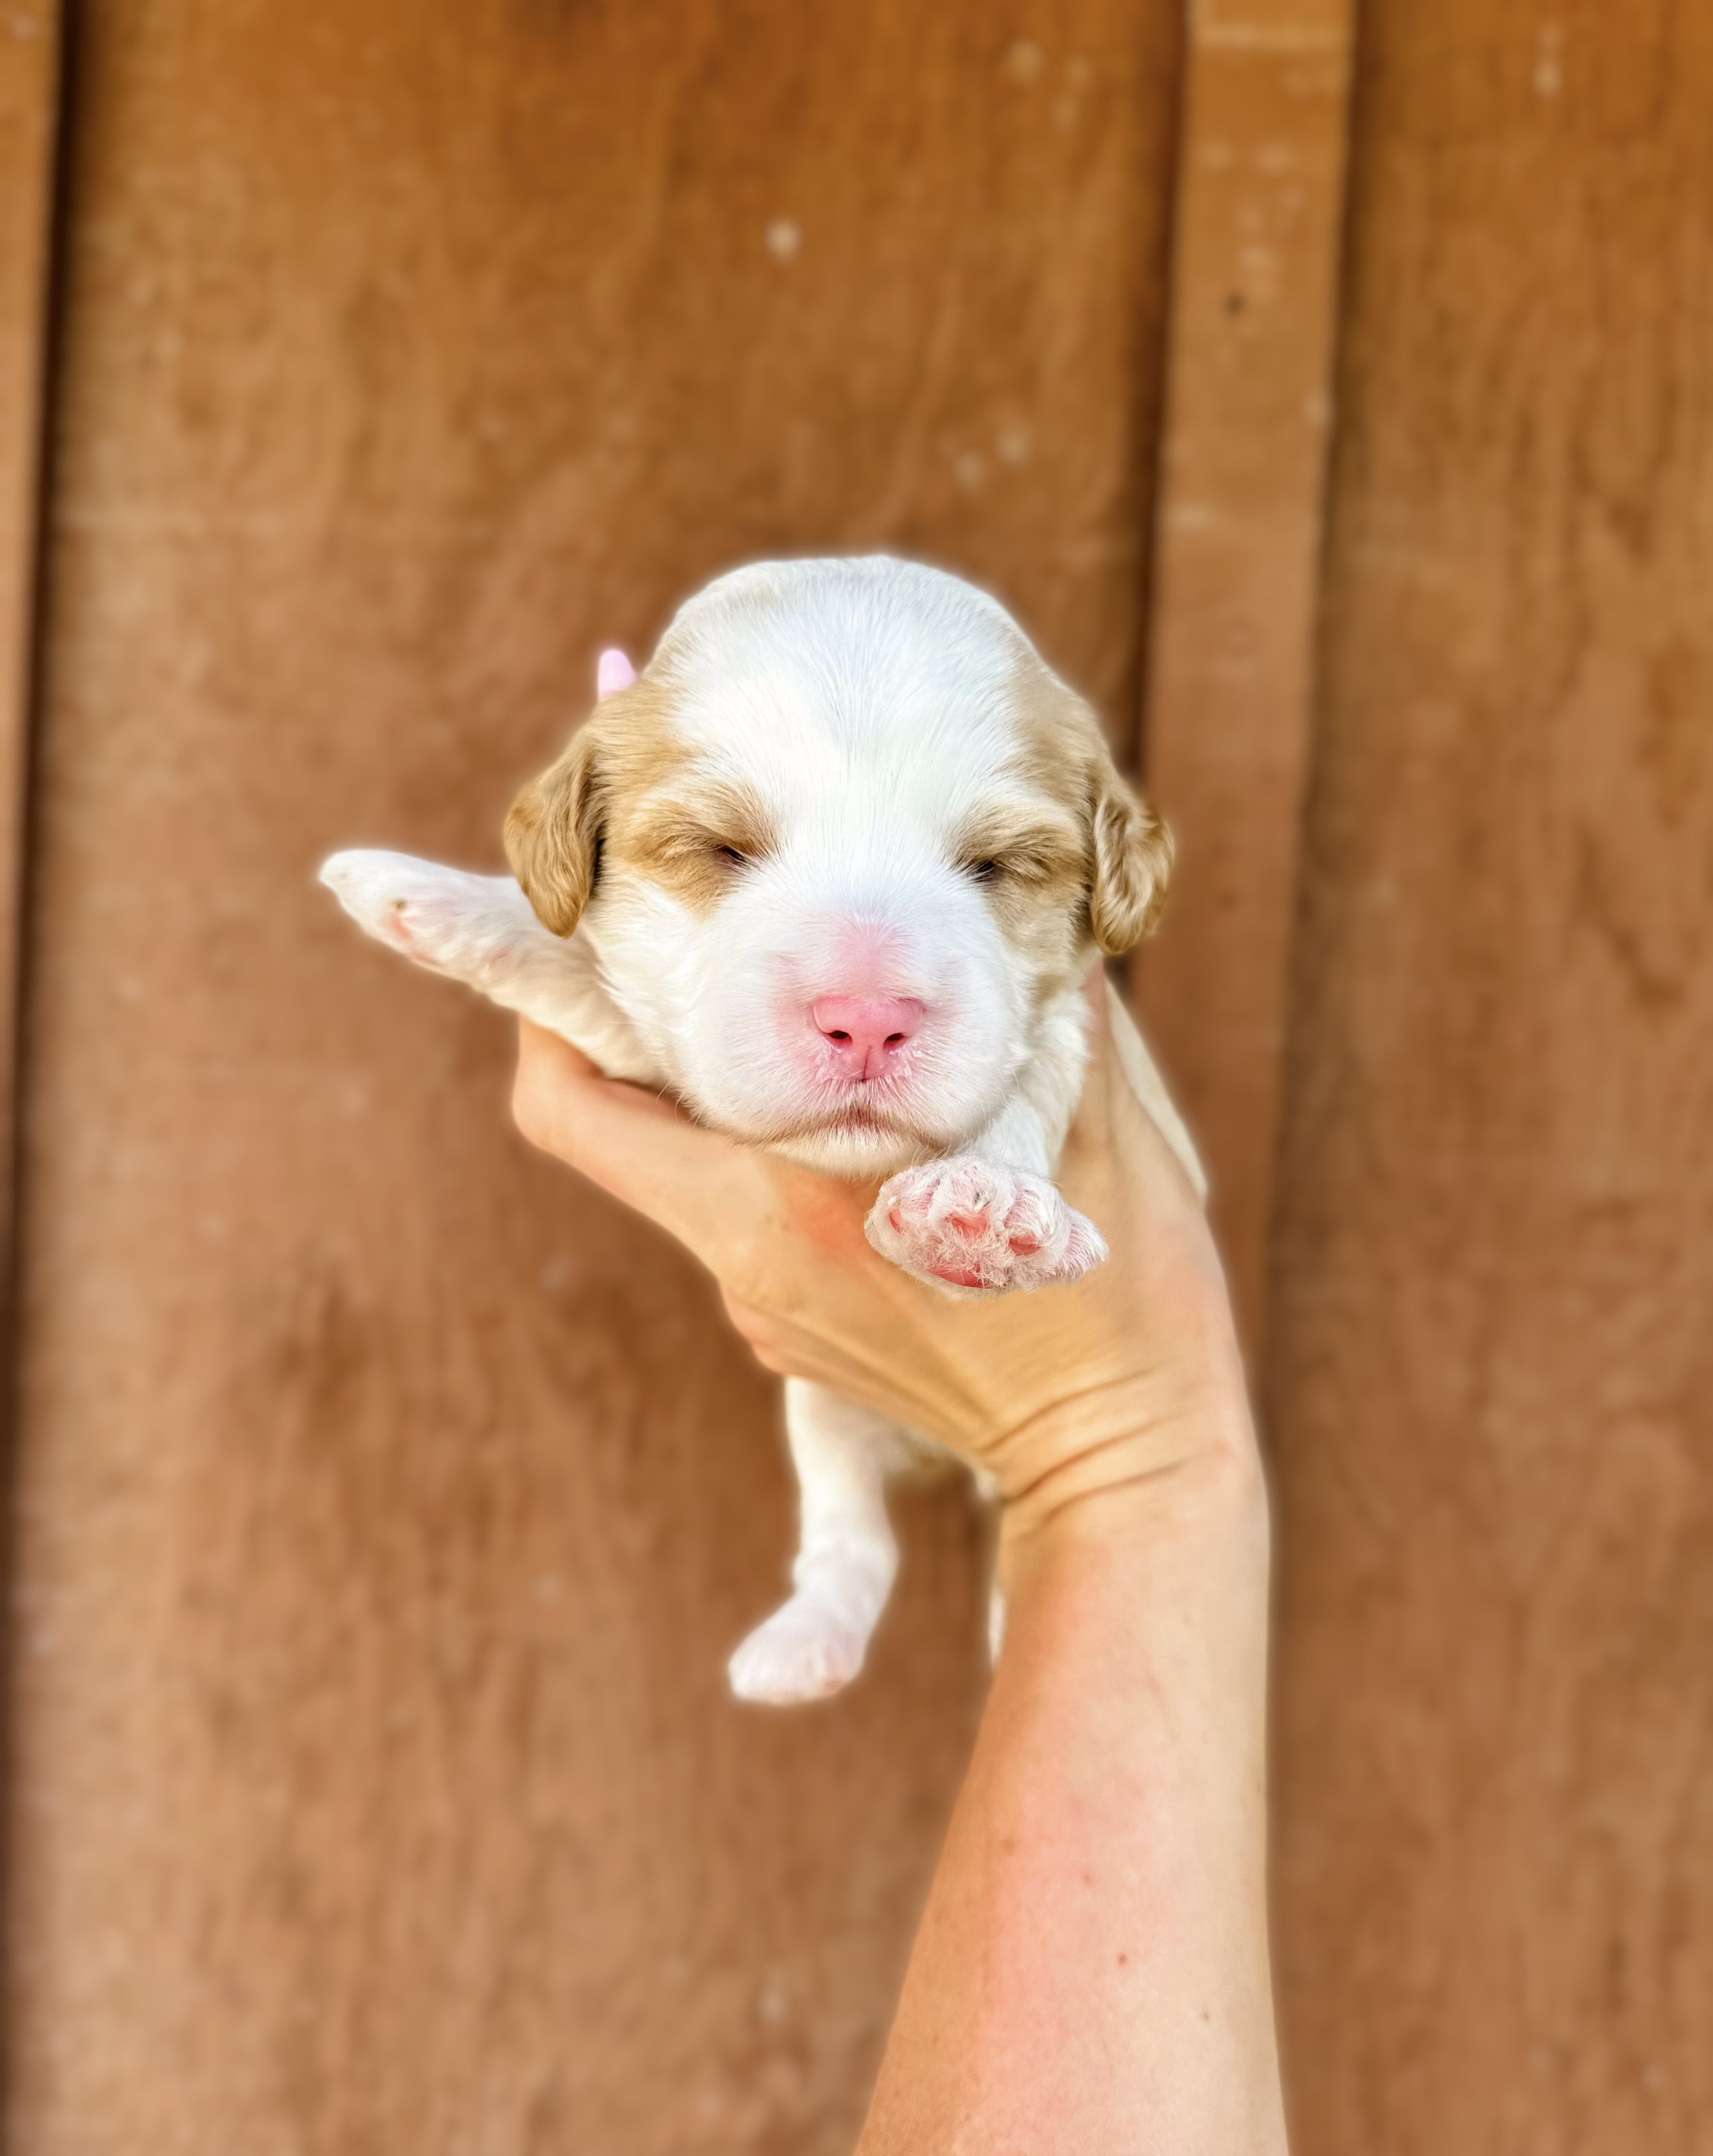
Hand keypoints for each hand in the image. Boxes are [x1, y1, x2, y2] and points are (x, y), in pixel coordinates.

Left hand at [511, 971, 1254, 1546]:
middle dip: (620, 1034)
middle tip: (675, 948)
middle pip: (607, 1132)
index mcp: (790, 1203)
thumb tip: (1028, 909)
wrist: (1121, 1467)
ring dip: (712, 1096)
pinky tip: (852, 1122)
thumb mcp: (1103, 1132)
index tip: (581, 937)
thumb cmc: (1124, 1304)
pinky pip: (740, 1221)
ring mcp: (765, 1310)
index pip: (581, 1109)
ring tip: (786, 1017)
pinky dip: (764, 1159)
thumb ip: (1048, 1007)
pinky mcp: (794, 1337)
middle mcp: (750, 1262)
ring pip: (681, 1174)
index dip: (548, 1015)